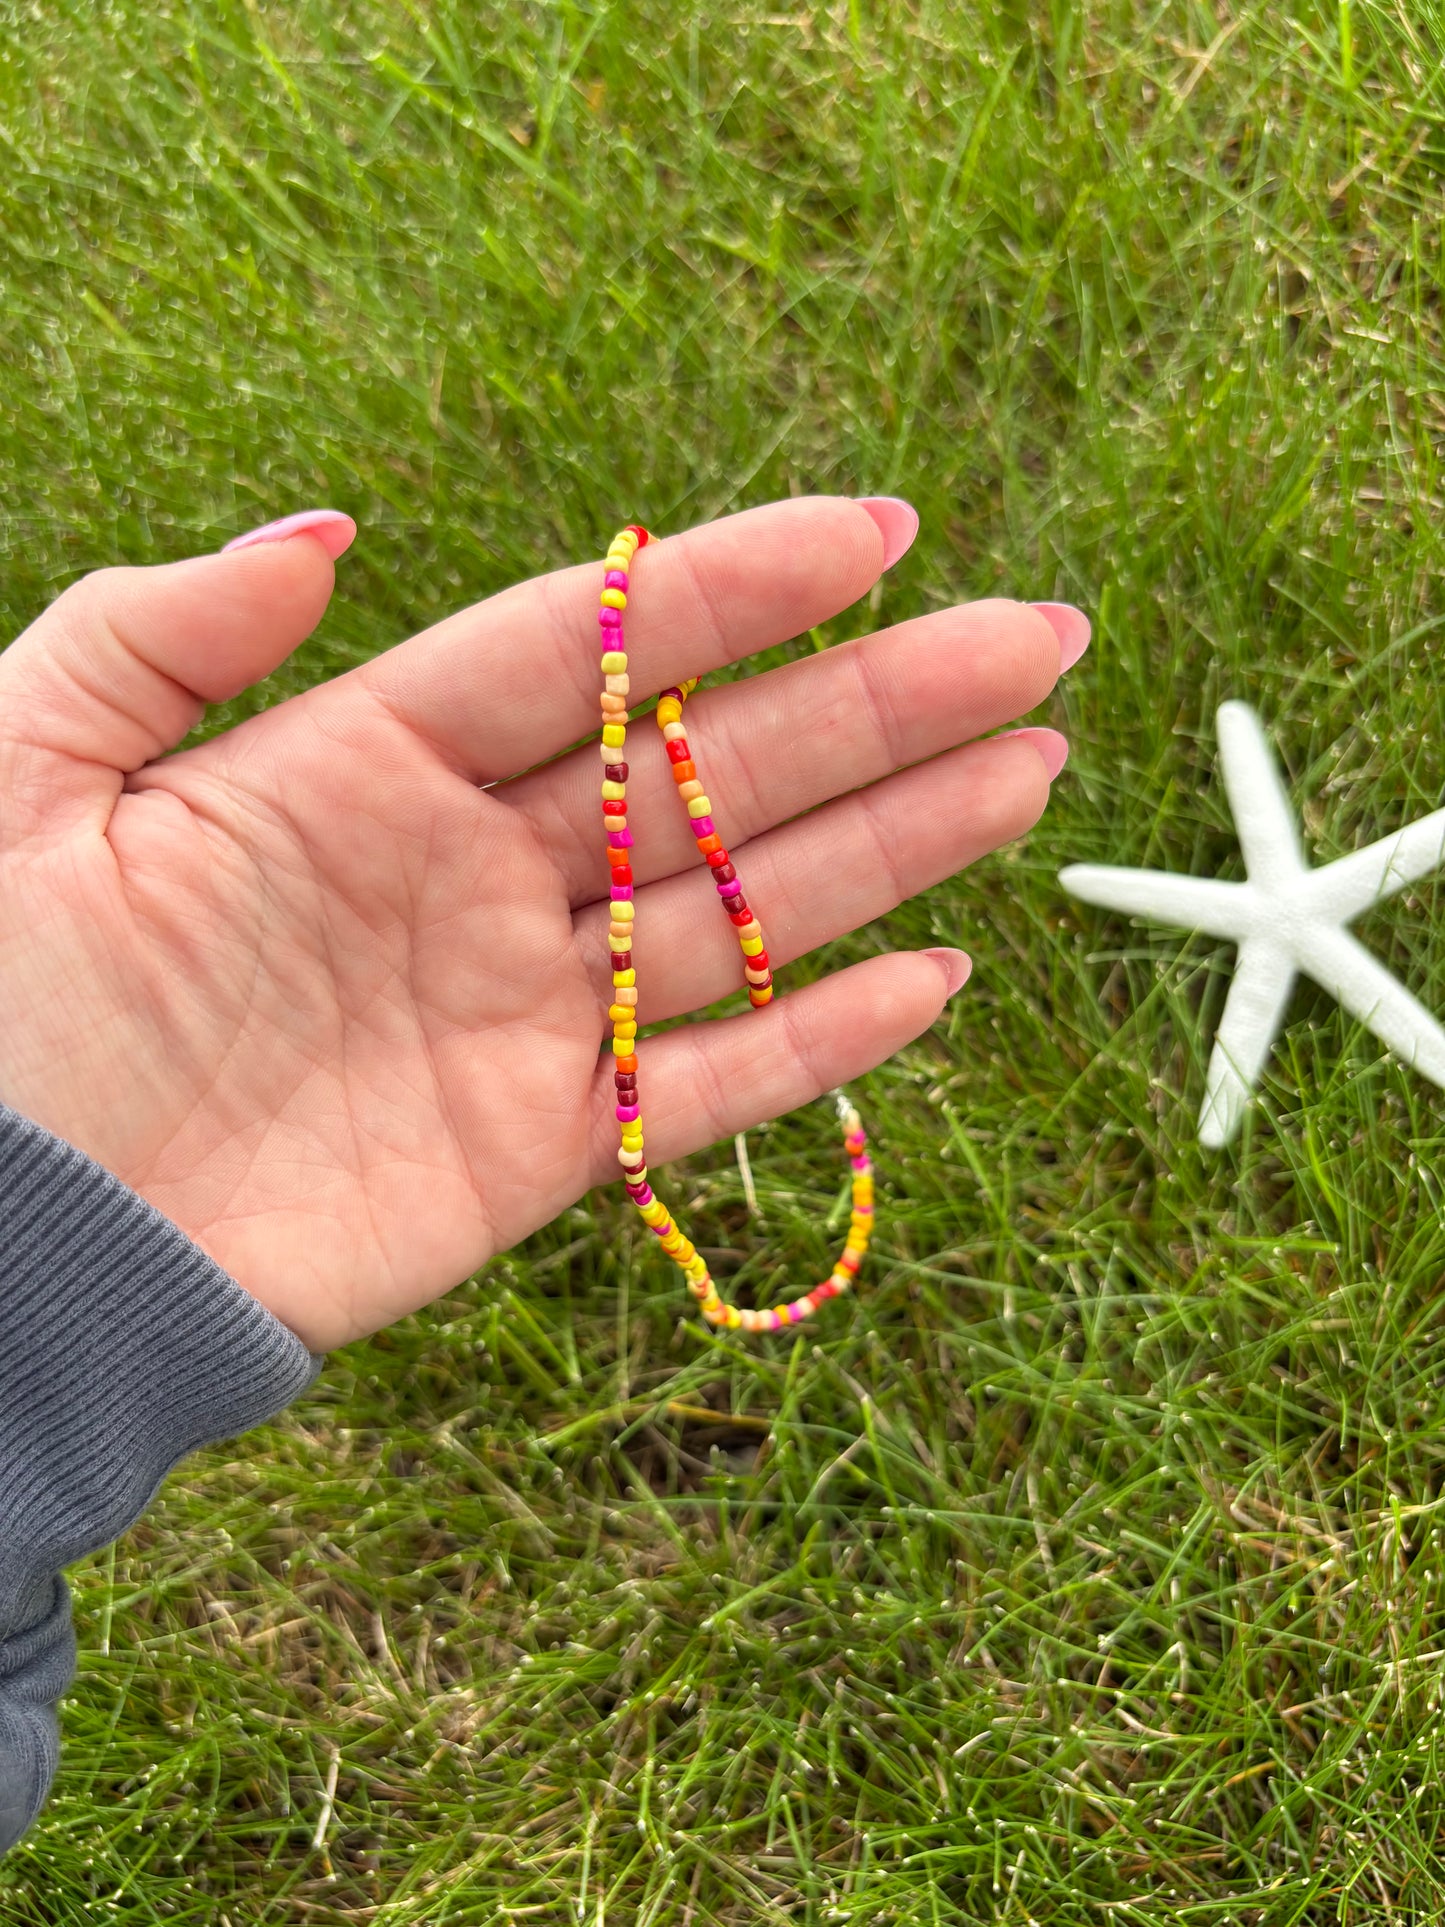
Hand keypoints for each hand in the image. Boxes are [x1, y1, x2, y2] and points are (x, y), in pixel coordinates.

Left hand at [0, 497, 1080, 1351]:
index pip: (584, 648)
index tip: (875, 531)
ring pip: (739, 911)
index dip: (731, 588)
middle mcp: (466, 877)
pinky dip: (818, 1045)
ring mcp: (513, 1012)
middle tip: (1032, 638)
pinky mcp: (531, 1147)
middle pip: (706, 767)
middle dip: (875, 701)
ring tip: (1026, 767)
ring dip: (890, 844)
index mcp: (359, 764)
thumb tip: (325, 531)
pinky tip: (929, 978)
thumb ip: (160, 631)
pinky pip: (704, 1087)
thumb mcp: (19, 766)